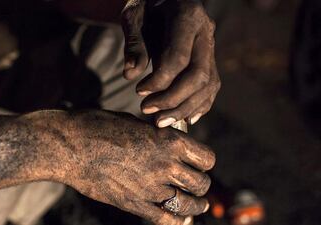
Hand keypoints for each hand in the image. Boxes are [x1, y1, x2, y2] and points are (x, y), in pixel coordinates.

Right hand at [66, 110, 214, 224]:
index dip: (205, 161)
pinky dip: (177, 221)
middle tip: (196, 184)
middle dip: (201, 184)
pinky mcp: (134, 204)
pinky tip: (181, 219)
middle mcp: (166, 165)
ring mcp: (150, 188)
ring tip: (198, 205)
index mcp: (169, 141)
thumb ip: (157, 137)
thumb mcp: (136, 123)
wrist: (71, 145)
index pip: (207, 158)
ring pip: (188, 204)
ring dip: (196, 205)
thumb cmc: (100, 127)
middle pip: (201, 183)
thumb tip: (168, 143)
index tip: (199, 163)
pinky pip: (166, 219)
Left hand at [122, 0, 220, 127]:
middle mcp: (206, 32)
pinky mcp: (210, 58)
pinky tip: (184, 118)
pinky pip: (212, 86)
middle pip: (199, 76)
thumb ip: (133, 43)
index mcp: (188, 16)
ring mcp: (211, 46)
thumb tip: (130, 75)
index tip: (138, 91)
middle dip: (173, 100)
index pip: (178, 58)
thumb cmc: (146, 5)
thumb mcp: (133, 16)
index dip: (159, 81)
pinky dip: (200, 105)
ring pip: (208, 85)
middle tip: (148, 111)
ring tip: (160, 121)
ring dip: (185, 108)